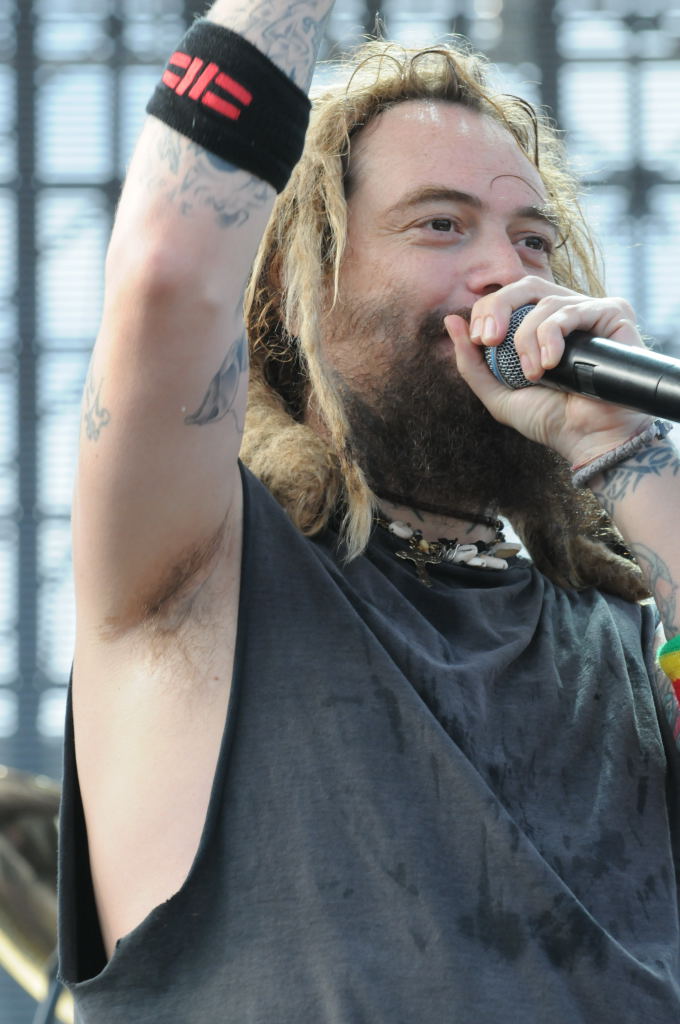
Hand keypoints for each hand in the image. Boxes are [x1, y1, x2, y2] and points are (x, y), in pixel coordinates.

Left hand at [444, 277, 652, 467]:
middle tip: (490, 339)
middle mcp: (565, 313)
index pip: (508, 298)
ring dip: (528, 339)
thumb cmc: (549, 419)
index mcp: (539, 326)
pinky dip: (554, 335)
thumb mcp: (497, 392)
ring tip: (535, 374)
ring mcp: (589, 312)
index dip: (487, 310)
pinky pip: (573, 310)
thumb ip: (471, 361)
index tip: (479, 340)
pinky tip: (552, 364)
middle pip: (525, 285)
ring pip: (546, 302)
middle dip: (499, 308)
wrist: (588, 439)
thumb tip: (451, 319)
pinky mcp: (612, 315)